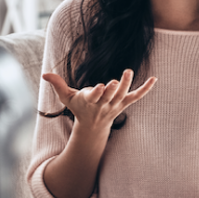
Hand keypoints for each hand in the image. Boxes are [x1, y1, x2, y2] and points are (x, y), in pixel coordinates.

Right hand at [42, 68, 156, 132]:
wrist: (93, 126)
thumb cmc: (78, 107)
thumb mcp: (66, 97)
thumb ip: (57, 84)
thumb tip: (44, 74)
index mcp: (90, 101)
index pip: (94, 97)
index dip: (98, 92)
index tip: (101, 86)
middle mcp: (104, 104)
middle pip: (110, 96)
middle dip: (113, 89)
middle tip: (116, 81)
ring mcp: (115, 104)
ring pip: (123, 95)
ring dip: (127, 84)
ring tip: (128, 71)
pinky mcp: (124, 103)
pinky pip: (137, 96)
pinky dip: (146, 89)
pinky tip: (154, 79)